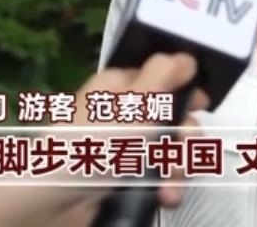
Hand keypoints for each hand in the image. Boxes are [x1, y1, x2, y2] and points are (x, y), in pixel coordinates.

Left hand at [59, 52, 209, 213]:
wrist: (55, 200)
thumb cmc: (92, 141)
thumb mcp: (131, 102)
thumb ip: (163, 74)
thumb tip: (187, 56)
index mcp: (120, 87)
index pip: (161, 77)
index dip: (185, 88)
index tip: (201, 102)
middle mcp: (125, 115)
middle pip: (174, 117)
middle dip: (186, 134)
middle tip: (180, 145)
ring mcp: (127, 150)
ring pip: (173, 151)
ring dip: (179, 166)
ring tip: (169, 180)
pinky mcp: (129, 181)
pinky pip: (163, 179)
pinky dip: (168, 187)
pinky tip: (164, 195)